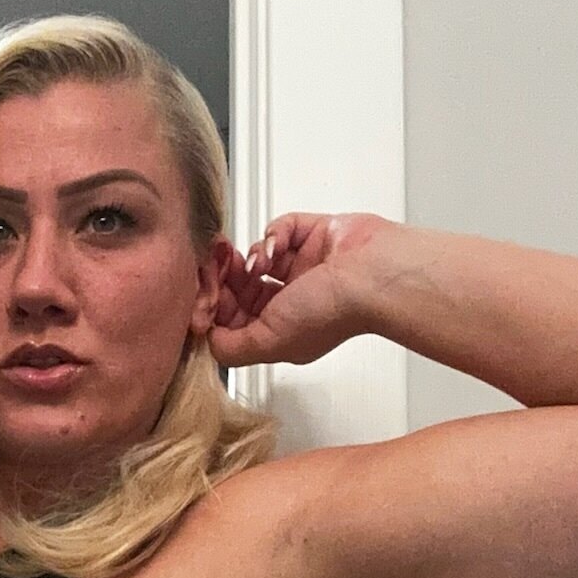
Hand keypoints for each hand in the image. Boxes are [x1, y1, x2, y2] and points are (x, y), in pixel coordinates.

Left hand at [209, 211, 391, 370]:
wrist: (371, 276)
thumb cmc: (333, 312)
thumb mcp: (268, 343)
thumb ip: (232, 347)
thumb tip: (209, 340)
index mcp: (280, 331)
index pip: (234, 319)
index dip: (217, 307)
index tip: (205, 296)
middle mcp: (290, 302)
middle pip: (241, 287)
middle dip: (225, 278)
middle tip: (217, 270)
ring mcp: (302, 268)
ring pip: (258, 257)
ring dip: (250, 257)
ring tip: (259, 263)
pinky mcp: (312, 236)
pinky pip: (280, 229)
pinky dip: (273, 235)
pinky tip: (276, 247)